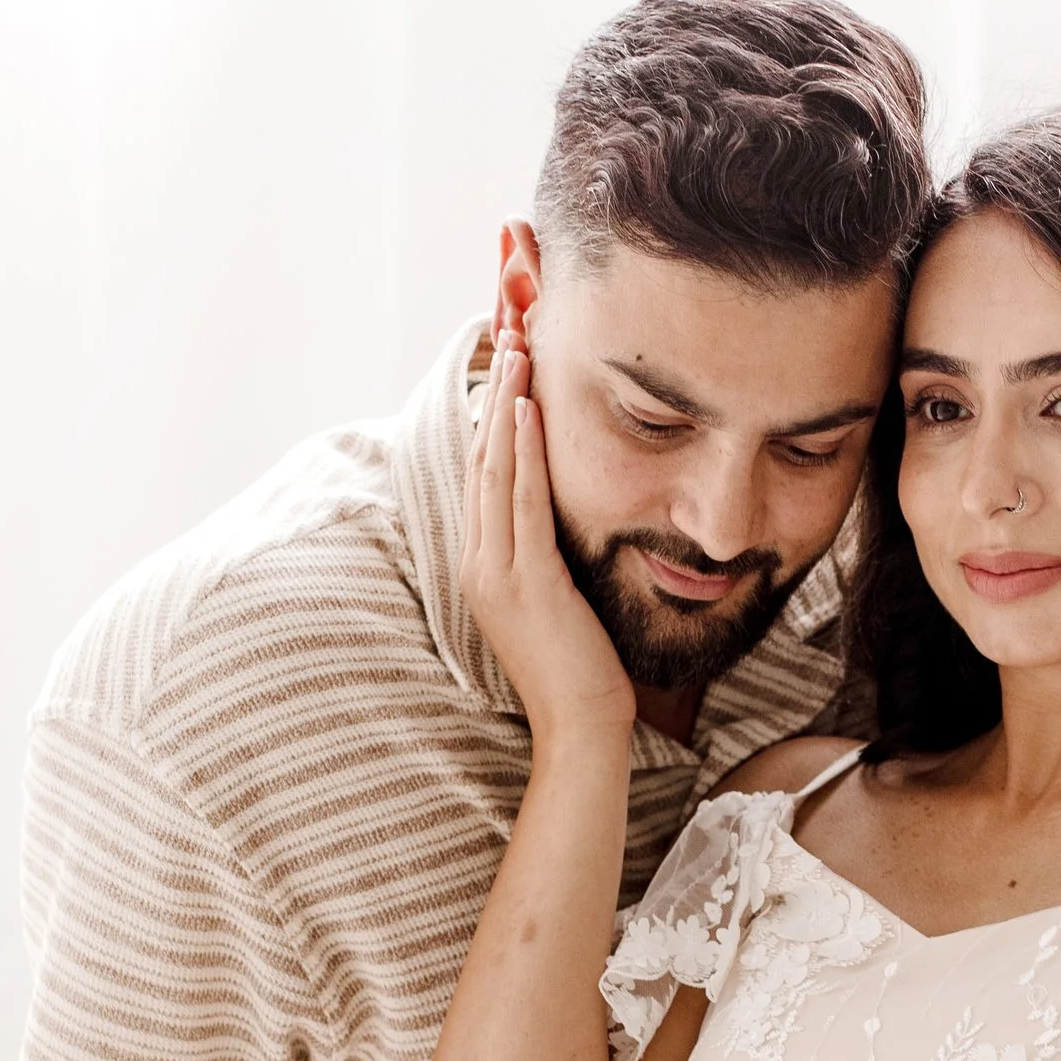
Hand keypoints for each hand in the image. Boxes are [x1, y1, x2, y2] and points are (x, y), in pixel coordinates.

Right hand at [460, 336, 635, 747]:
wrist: (580, 726)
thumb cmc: (581, 667)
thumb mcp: (559, 596)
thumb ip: (550, 553)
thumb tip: (565, 514)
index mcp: (484, 565)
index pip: (483, 475)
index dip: (492, 415)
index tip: (508, 362)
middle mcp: (479, 562)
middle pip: (480, 459)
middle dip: (495, 393)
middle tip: (509, 333)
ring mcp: (497, 572)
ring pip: (494, 472)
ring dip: (505, 405)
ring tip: (517, 349)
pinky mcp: (526, 581)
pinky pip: (520, 504)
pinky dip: (520, 453)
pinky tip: (524, 410)